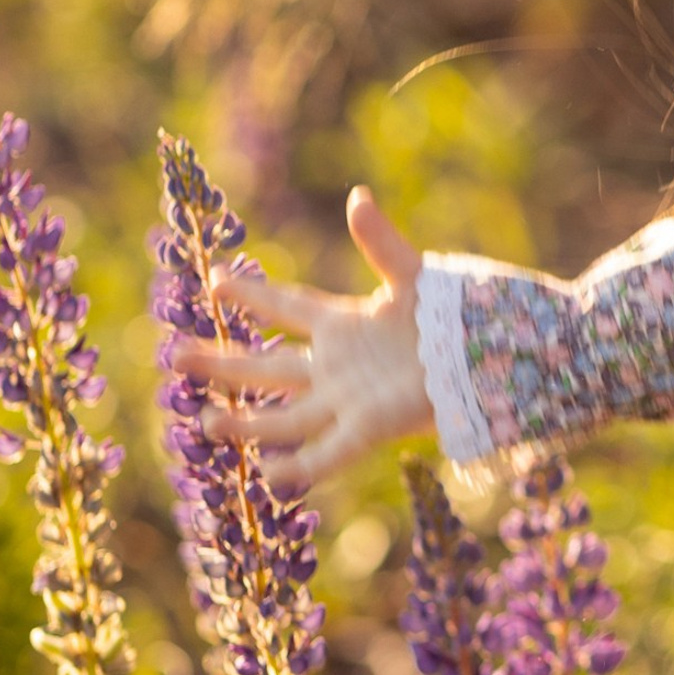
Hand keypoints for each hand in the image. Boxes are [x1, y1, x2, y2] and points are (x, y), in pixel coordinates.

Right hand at [174, 188, 434, 493]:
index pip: (287, 305)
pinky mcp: (370, 429)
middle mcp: (339, 365)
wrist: (498, 358)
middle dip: (223, 364)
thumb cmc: (459, 315)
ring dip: (246, 421)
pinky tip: (268, 478)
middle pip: (268, 367)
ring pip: (285, 416)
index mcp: (347, 323)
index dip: (253, 293)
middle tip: (176, 357)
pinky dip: (299, 468)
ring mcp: (350, 400)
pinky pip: (326, 455)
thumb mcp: (414, 277)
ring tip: (206, 422)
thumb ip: (380, 242)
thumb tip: (356, 196)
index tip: (214, 279)